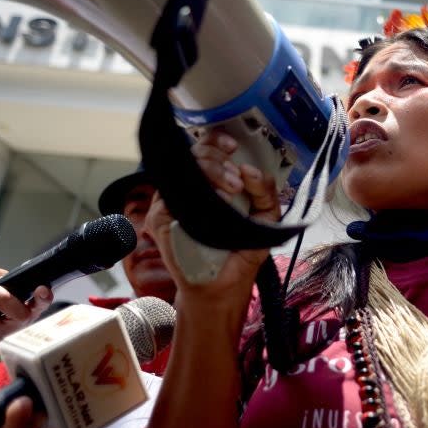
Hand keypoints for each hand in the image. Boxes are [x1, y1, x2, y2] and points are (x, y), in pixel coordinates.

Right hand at [147, 128, 280, 302]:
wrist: (222, 287)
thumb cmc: (240, 251)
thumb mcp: (265, 219)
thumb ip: (266, 193)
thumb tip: (252, 171)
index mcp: (213, 182)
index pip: (208, 148)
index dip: (217, 140)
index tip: (233, 147)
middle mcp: (190, 187)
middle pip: (195, 153)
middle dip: (219, 161)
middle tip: (236, 183)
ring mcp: (173, 201)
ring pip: (183, 168)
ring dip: (210, 171)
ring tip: (231, 190)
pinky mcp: (161, 218)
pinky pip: (170, 194)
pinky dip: (193, 193)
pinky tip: (212, 202)